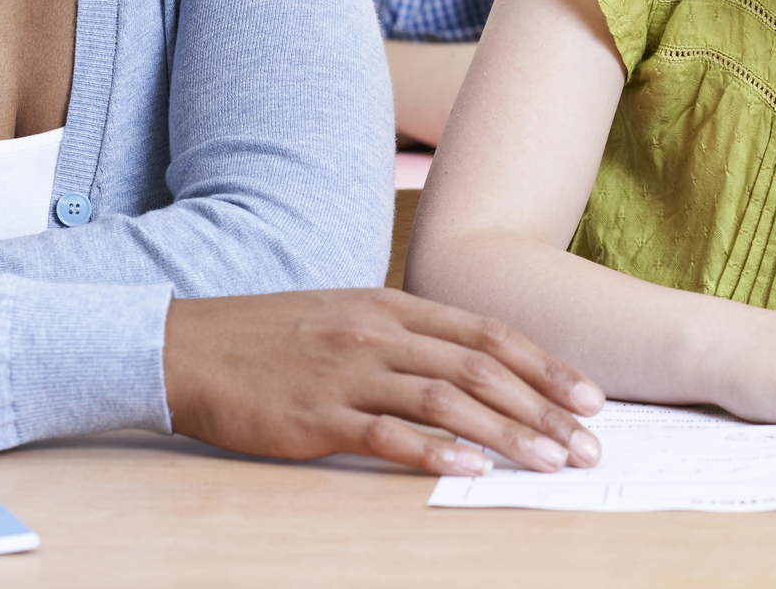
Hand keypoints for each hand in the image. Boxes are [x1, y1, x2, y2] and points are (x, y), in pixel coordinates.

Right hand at [161, 289, 604, 475]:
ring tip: (552, 463)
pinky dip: (436, 452)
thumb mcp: (344, 317)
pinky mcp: (316, 417)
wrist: (185, 348)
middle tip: (588, 444)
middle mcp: (378, 333)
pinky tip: (473, 470)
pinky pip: (388, 435)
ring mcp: (348, 373)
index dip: (544, 364)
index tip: (589, 396)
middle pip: (481, 369)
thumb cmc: (268, 338)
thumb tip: (466, 369)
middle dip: (544, 409)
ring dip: (510, 434)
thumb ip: (403, 337)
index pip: (486, 333)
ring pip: (448, 401)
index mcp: (390, 305)